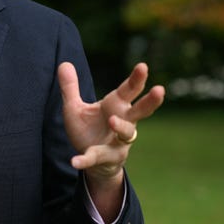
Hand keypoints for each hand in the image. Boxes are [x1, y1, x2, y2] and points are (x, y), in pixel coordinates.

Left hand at [58, 62, 164, 177]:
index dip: (136, 79)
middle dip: (150, 101)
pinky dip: (85, 159)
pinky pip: (96, 157)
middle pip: (140, 110)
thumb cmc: (89, 129)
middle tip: (159, 90)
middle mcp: (123, 122)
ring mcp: (119, 142)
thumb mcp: (75, 107)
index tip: (143, 66)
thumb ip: (70, 87)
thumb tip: (64, 62)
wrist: (92, 161)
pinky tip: (74, 160)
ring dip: (121, 126)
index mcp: (115, 106)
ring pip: (126, 133)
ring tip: (112, 120)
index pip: (128, 90)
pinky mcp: (107, 158)